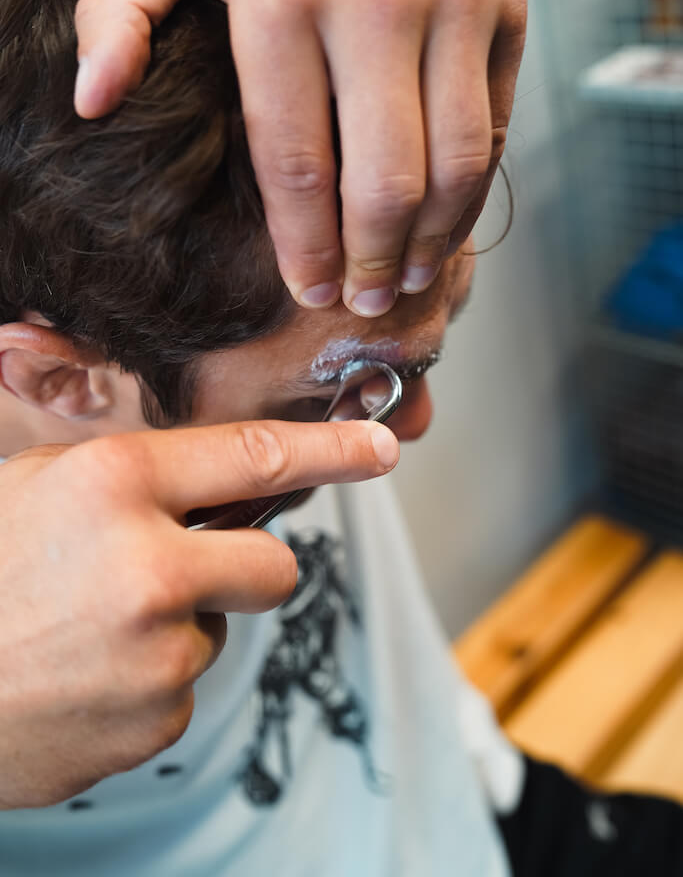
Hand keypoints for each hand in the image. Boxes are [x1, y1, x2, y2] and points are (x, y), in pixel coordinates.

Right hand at [0, 419, 397, 807]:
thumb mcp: (39, 485)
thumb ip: (134, 479)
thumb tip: (212, 481)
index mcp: (116, 484)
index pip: (256, 457)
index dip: (333, 452)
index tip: (380, 449)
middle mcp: (149, 564)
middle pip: (275, 565)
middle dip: (251, 569)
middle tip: (192, 572)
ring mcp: (155, 652)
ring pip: (218, 631)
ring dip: (175, 630)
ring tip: (94, 631)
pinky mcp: (153, 720)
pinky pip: (181, 689)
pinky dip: (148, 683)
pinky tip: (87, 676)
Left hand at [73, 0, 526, 315]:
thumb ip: (118, 11)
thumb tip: (92, 102)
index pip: (294, 161)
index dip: (302, 244)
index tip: (305, 289)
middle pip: (382, 179)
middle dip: (368, 261)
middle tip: (357, 305)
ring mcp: (453, 2)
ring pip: (452, 164)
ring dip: (430, 241)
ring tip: (404, 279)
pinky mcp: (503, 8)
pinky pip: (494, 126)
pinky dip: (472, 192)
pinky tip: (443, 225)